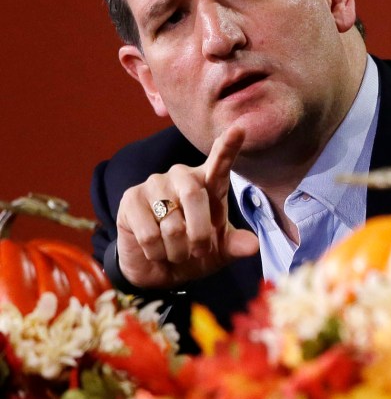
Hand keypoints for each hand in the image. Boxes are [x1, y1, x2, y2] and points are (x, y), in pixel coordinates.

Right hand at [115, 126, 259, 288]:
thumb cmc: (194, 252)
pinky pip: (150, 234)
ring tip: (176, 252)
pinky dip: (158, 252)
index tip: (239, 129)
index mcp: (208, 183)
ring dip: (178, 250)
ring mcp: (154, 184)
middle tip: (198, 252)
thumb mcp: (219, 251)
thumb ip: (235, 245)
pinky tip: (156, 250)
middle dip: (200, 235)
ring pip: (172, 224)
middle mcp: (181, 176)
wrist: (157, 269)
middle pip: (195, 196)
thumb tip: (252, 246)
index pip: (220, 163)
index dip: (229, 146)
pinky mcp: (131, 198)